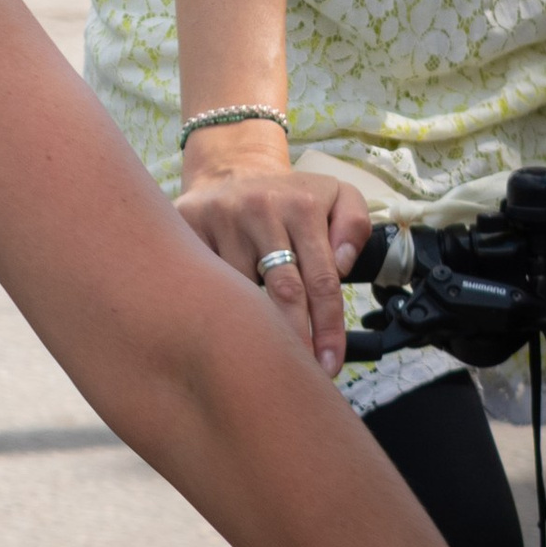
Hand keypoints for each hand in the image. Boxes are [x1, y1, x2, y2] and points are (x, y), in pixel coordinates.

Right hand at [177, 122, 372, 375]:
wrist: (232, 171)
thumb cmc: (291, 198)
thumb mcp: (336, 196)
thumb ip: (355, 225)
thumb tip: (343, 263)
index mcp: (302, 206)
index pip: (322, 280)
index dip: (328, 328)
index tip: (330, 365)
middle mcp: (261, 209)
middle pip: (283, 291)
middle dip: (296, 339)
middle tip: (301, 376)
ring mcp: (222, 217)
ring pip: (241, 291)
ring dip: (255, 325)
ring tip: (262, 355)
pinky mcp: (190, 223)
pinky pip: (207, 279)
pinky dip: (217, 304)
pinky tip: (222, 324)